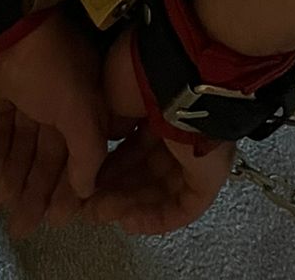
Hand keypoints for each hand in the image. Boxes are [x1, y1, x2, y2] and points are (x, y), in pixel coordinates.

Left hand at [0, 11, 109, 234]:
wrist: (4, 22)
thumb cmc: (49, 65)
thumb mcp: (80, 108)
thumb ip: (88, 151)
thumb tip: (88, 187)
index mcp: (87, 99)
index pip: (82, 152)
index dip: (71, 186)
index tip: (60, 218)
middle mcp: (61, 95)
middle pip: (51, 152)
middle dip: (39, 189)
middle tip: (25, 225)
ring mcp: (29, 88)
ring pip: (24, 141)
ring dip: (16, 174)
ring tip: (6, 205)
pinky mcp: (1, 84)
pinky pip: (0, 123)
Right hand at [84, 28, 233, 235]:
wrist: (180, 74)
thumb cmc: (143, 72)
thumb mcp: (109, 92)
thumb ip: (103, 124)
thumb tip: (98, 147)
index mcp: (160, 106)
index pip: (134, 147)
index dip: (108, 166)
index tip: (84, 182)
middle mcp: (180, 130)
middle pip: (145, 171)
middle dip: (114, 191)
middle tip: (87, 207)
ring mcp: (198, 153)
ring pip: (161, 191)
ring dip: (128, 206)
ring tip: (100, 214)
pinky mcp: (210, 175)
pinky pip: (183, 207)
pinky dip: (155, 219)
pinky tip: (128, 222)